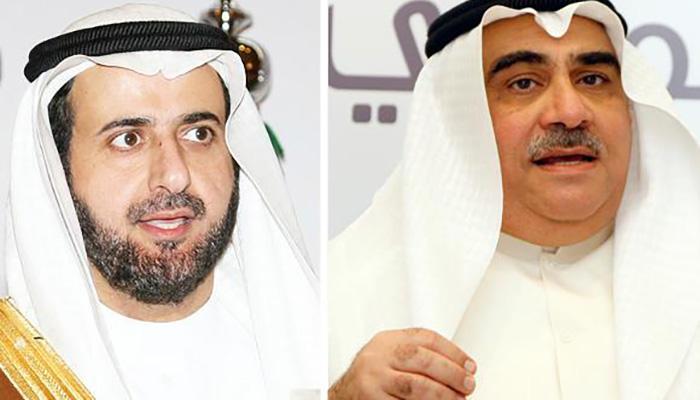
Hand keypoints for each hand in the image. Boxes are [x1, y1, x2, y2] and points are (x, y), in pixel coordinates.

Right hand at [329, 328, 476, 398]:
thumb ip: (417, 353)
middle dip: (451, 372)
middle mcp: (378, 358)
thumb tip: (458, 366)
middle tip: (467, 384)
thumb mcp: (390, 354)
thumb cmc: (373, 376)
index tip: (469, 365)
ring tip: (457, 399)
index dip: (452, 351)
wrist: (344, 396)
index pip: (425, 338)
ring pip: (414, 385)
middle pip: (421, 359)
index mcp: (387, 341)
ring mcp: (374, 380)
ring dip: (442, 394)